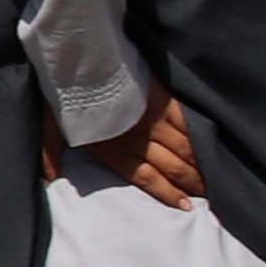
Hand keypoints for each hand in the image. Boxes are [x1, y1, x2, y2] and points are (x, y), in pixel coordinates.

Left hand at [61, 92, 204, 209]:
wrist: (79, 61)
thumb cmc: (62, 96)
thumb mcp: (49, 128)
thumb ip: (51, 155)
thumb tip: (49, 182)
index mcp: (113, 150)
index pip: (147, 178)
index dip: (168, 193)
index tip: (187, 206)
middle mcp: (138, 140)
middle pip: (172, 167)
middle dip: (193, 183)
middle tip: (211, 195)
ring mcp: (153, 120)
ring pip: (184, 148)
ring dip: (201, 164)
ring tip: (216, 176)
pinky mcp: (163, 100)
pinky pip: (187, 123)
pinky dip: (200, 136)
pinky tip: (212, 146)